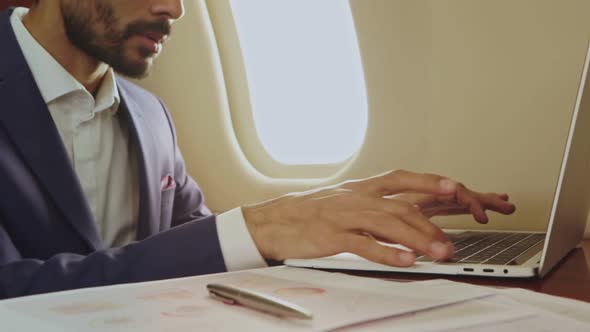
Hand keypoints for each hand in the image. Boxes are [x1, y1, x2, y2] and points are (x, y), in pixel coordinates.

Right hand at [242, 170, 515, 266]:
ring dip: (420, 238)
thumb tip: (413, 215)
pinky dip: (387, 252)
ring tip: (442, 253)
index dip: (434, 184)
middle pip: (405, 203)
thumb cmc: (313, 212)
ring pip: (390, 222)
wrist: (273, 221)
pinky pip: (363, 244)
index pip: (406, 180)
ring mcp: (346, 215)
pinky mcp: (332, 236)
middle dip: (437, 219)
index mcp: (365, 187)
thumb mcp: (349, 201)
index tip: (462, 190)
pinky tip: (406, 260)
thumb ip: (379, 206)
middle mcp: (359, 197)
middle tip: (462, 234)